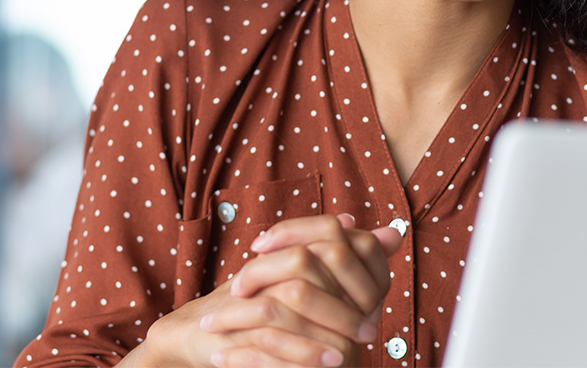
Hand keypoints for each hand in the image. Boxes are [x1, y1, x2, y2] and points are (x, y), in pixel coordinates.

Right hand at [121, 214, 401, 367]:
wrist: (196, 329)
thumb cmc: (257, 301)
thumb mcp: (302, 276)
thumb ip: (346, 255)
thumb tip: (391, 232)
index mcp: (280, 254)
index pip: (319, 245)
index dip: (348, 269)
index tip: (376, 301)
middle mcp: (260, 271)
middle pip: (304, 275)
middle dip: (339, 308)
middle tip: (368, 332)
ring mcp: (240, 302)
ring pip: (283, 310)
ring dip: (318, 336)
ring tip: (345, 357)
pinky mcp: (224, 334)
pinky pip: (260, 345)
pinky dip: (291, 358)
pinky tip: (317, 367)